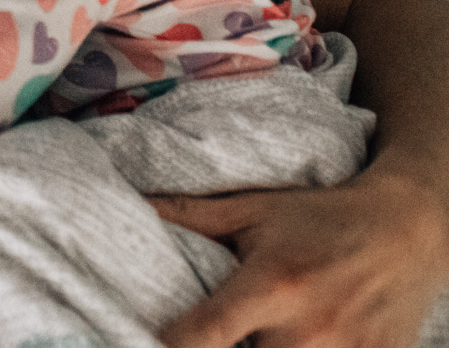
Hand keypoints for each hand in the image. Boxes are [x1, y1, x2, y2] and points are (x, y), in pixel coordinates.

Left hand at [152, 170, 448, 346]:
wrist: (407, 229)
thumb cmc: (319, 217)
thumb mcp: (252, 209)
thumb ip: (189, 214)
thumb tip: (131, 203)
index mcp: (270, 286)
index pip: (204, 336)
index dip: (168, 345)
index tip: (141, 338)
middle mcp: (308, 329)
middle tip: (216, 332)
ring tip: (257, 333)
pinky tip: (292, 340)